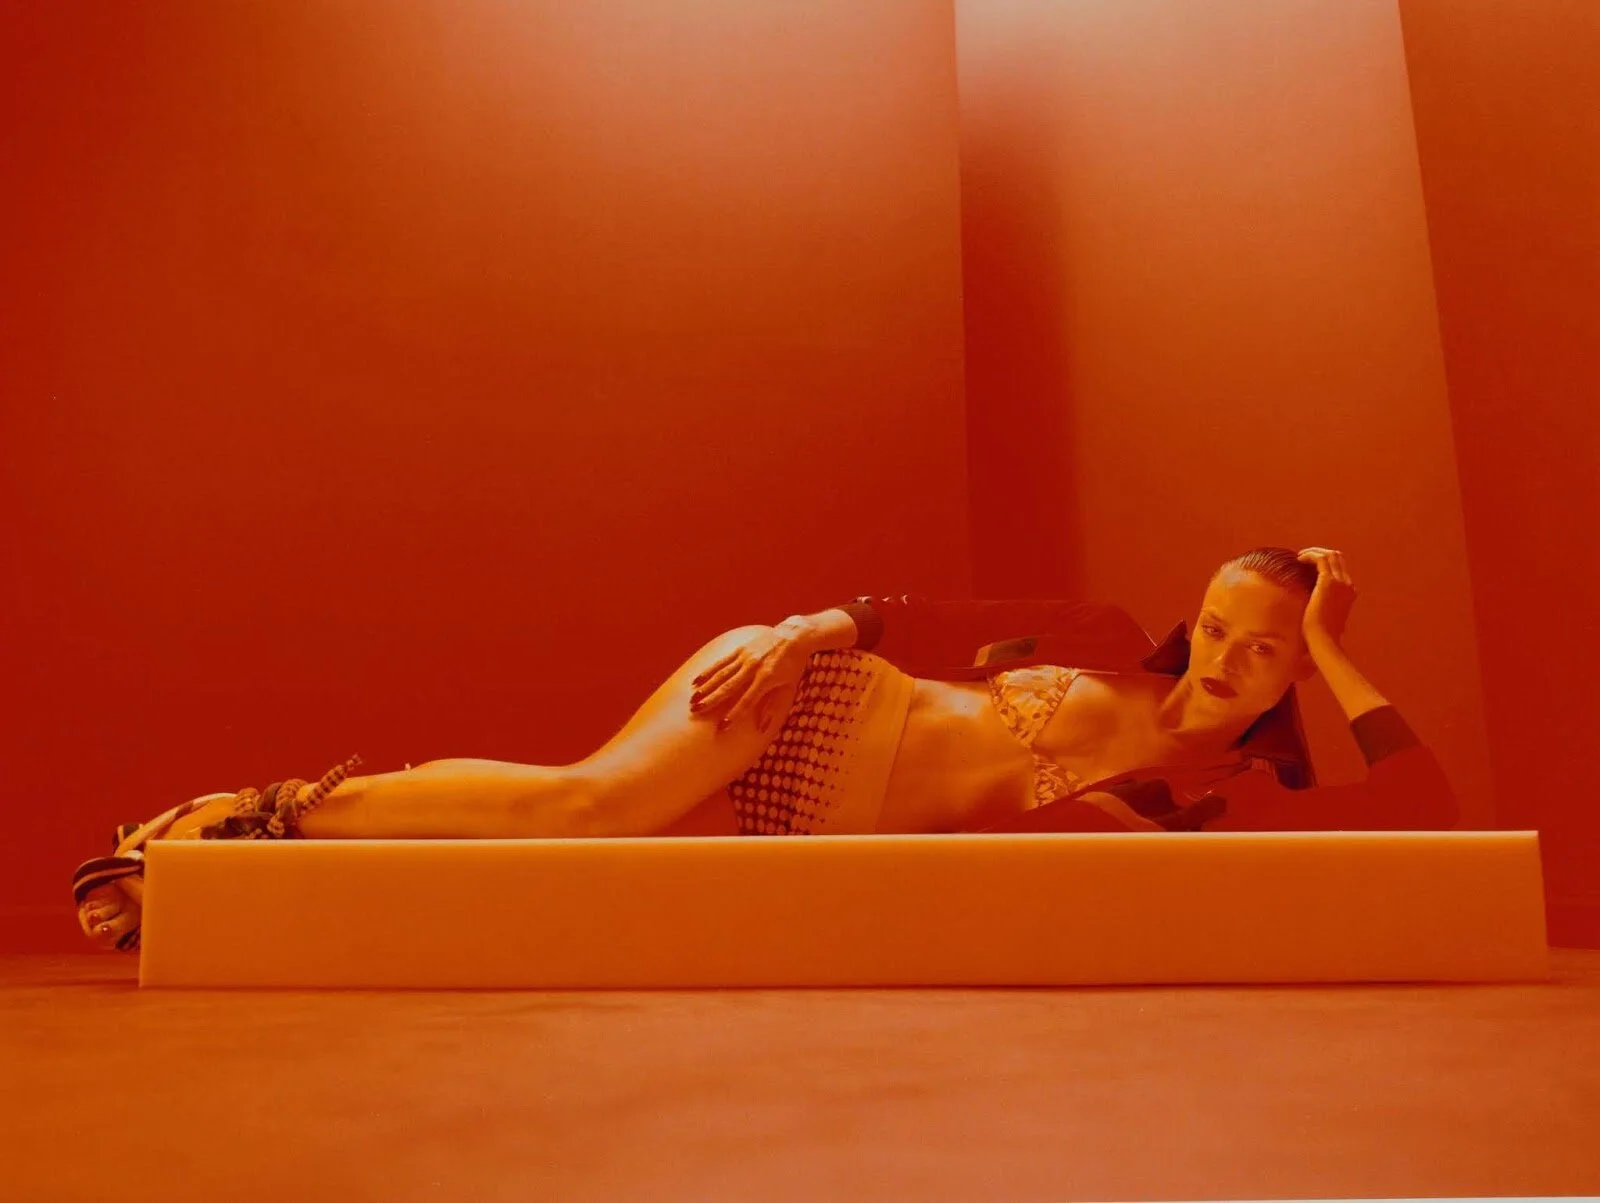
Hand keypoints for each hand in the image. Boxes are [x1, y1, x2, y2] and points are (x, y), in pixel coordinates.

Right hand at [690, 622, 816, 730]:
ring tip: (693, 700)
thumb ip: (772, 706)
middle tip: (696, 712)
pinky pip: (721, 662)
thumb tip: (761, 728)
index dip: (735, 714)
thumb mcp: (788, 687)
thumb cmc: (792, 666)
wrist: (793, 636)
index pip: (748, 700)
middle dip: (712, 701)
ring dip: (706, 688)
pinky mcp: (740, 649)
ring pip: (721, 675)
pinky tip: (696, 682)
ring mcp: (745, 657)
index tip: (722, 726)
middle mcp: (754, 667)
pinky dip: (708, 672)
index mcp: (767, 678)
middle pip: (729, 687)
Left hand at [1297, 546, 1356, 646]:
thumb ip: (1322, 607)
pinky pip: (1320, 559)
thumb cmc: (1320, 634)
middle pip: (1337, 557)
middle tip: (1302, 557)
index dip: (1324, 562)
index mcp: (1349, 592)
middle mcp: (1348, 584)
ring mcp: (1340, 582)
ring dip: (1314, 552)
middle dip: (1319, 553)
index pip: (1340, 568)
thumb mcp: (1324, 617)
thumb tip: (1312, 606)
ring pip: (1330, 555)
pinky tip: (1298, 559)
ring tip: (1299, 557)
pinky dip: (1309, 555)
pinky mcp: (1328, 582)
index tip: (1308, 564)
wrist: (1323, 640)